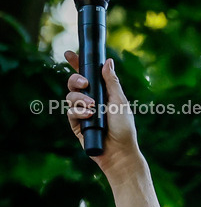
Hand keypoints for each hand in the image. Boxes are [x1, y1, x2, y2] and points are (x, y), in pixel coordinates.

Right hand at [64, 51, 141, 174]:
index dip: (77, 64)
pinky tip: (88, 116)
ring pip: (70, 97)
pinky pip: (71, 112)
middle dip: (75, 80)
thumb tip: (108, 61)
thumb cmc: (124, 128)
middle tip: (85, 84)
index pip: (87, 76)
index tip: (69, 54)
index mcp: (102, 94)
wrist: (120, 152)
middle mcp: (91, 102)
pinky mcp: (77, 125)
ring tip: (92, 107)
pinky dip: (78, 112)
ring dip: (79, 99)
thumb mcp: (119, 101)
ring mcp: (83, 113)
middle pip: (74, 84)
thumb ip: (112, 82)